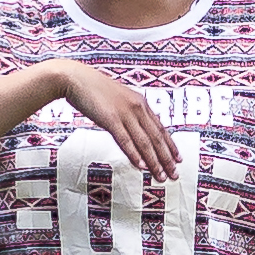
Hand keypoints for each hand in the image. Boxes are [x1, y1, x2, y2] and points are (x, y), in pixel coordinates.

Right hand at [49, 59, 179, 181]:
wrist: (76, 79)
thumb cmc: (94, 90)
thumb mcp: (119, 100)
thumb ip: (129, 112)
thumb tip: (137, 127)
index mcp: (140, 103)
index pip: (160, 128)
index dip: (170, 145)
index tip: (177, 159)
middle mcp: (137, 108)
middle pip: (156, 138)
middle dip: (167, 158)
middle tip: (174, 174)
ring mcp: (125, 113)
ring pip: (144, 142)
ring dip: (154, 161)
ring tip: (160, 176)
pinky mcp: (111, 119)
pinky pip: (125, 140)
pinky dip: (135, 154)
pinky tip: (141, 166)